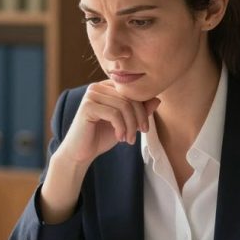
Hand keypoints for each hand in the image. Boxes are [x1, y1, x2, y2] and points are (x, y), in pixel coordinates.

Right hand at [39, 82, 159, 222]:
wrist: (81, 153)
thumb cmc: (101, 137)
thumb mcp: (125, 123)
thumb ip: (139, 111)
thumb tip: (158, 99)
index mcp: (107, 87)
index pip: (132, 92)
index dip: (143, 109)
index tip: (144, 128)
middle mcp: (97, 87)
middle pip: (130, 98)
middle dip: (139, 118)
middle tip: (139, 134)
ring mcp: (91, 95)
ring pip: (124, 106)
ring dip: (131, 125)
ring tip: (129, 139)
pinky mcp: (87, 106)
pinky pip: (114, 114)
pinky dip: (121, 128)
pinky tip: (119, 138)